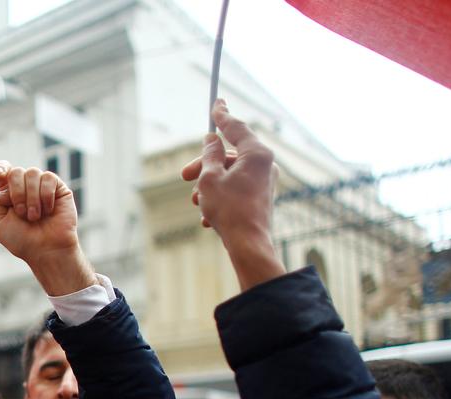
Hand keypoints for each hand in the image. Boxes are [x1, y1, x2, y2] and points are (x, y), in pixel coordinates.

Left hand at [0, 161, 94, 296]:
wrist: (47, 250)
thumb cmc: (23, 241)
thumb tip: (6, 183)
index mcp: (9, 194)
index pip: (3, 170)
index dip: (0, 167)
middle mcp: (25, 187)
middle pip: (16, 172)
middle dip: (17, 193)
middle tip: (22, 214)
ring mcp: (41, 186)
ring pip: (32, 172)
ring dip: (31, 197)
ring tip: (35, 217)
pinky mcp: (58, 188)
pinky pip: (48, 177)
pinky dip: (45, 196)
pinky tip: (48, 211)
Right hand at [181, 100, 284, 290]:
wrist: (249, 245)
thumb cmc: (230, 211)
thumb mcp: (210, 178)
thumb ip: (210, 155)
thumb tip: (212, 140)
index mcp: (257, 154)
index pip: (236, 127)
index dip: (222, 115)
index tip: (217, 101)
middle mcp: (266, 165)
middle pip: (229, 155)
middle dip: (204, 166)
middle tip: (184, 175)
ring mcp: (265, 182)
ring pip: (230, 174)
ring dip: (209, 185)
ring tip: (196, 202)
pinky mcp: (261, 198)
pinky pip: (236, 190)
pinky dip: (220, 198)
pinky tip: (207, 217)